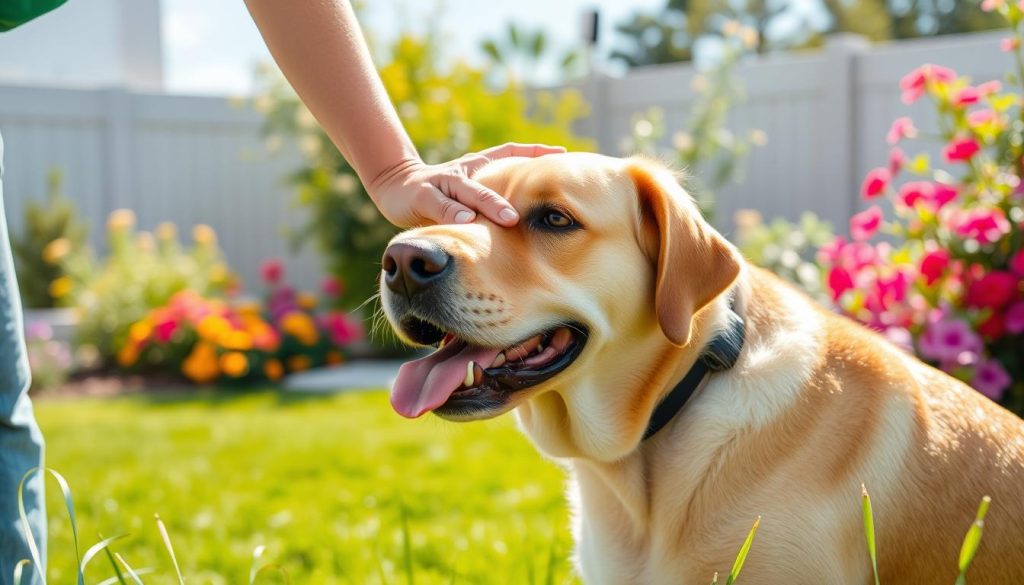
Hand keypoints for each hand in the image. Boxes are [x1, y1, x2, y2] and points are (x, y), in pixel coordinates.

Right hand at [367, 143, 565, 227]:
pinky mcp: (422, 195)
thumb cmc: (438, 193)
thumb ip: (490, 197)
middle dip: (516, 194)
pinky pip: (438, 205)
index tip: (562, 153)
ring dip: (488, 203)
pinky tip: (465, 223)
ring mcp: (441, 182)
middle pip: (491, 180)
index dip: (534, 151)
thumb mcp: (467, 192)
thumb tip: (525, 212)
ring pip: (468, 191)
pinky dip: (451, 213)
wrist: (394, 184)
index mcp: (475, 168)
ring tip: (507, 218)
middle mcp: (462, 172)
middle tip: (540, 204)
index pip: (508, 153)